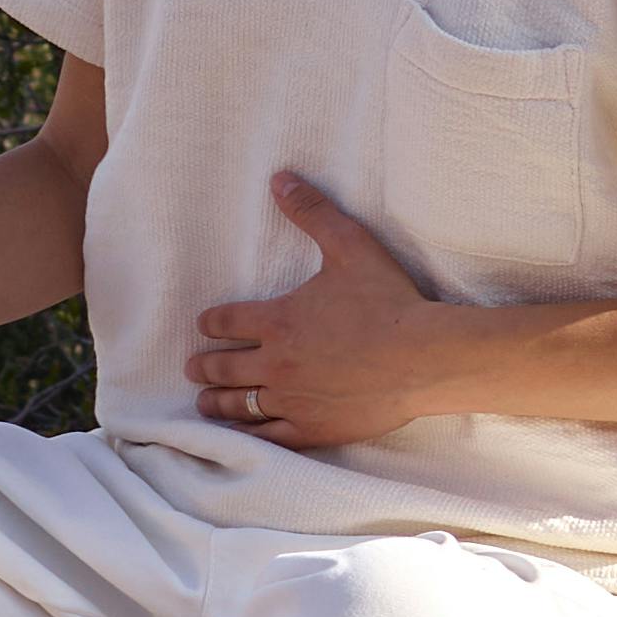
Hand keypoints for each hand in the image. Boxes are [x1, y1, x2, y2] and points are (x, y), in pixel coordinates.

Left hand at [188, 175, 479, 451]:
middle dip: (204, 366)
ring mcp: (292, 400)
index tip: (204, 326)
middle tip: (193, 367)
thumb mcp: (350, 246)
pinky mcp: (313, 428)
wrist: (424, 356)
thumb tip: (280, 179)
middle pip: (222, 367)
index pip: (224, 322)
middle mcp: (275, 363)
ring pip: (238, 405)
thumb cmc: (389, 301)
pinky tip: (239, 435)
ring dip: (215, 402)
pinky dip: (247, 435)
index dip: (211, 323)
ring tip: (204, 401)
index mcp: (276, 321)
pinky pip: (268, 437)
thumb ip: (312, 213)